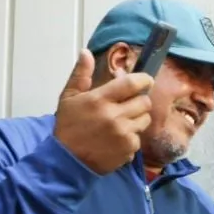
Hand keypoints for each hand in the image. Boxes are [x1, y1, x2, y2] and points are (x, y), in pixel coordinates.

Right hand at [53, 49, 154, 174]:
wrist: (67, 160)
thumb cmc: (68, 127)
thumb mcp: (69, 97)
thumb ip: (80, 75)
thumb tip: (87, 53)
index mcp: (100, 100)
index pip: (132, 83)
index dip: (144, 80)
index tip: (146, 81)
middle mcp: (114, 116)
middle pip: (144, 102)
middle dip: (140, 101)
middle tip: (130, 104)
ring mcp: (123, 134)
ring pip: (145, 120)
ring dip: (137, 119)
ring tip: (122, 122)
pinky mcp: (128, 150)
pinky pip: (139, 138)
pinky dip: (132, 138)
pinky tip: (117, 139)